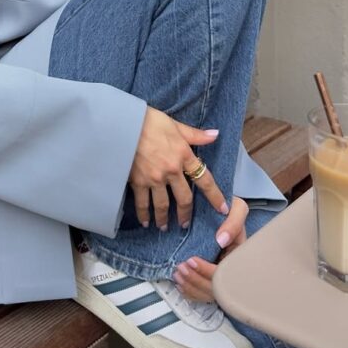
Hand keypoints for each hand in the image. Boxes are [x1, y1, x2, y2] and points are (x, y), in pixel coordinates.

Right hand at [128, 107, 227, 229]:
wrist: (124, 124)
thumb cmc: (150, 121)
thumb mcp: (175, 125)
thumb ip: (195, 134)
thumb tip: (216, 134)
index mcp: (183, 155)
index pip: (204, 179)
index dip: (215, 196)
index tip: (222, 209)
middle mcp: (171, 170)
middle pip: (184, 199)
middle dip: (186, 214)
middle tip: (186, 224)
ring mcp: (154, 178)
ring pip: (163, 206)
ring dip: (164, 219)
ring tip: (164, 227)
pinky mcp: (137, 181)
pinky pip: (142, 203)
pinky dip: (144, 215)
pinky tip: (145, 222)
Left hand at [173, 198, 249, 302]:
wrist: (219, 207)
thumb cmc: (228, 209)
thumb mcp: (237, 209)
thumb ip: (234, 222)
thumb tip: (222, 240)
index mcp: (239, 256)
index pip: (225, 274)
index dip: (207, 271)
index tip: (191, 260)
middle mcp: (231, 268)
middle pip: (215, 288)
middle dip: (195, 280)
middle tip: (180, 268)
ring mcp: (220, 273)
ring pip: (207, 293)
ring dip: (190, 286)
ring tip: (177, 274)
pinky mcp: (209, 275)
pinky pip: (201, 293)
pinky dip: (190, 292)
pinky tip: (181, 284)